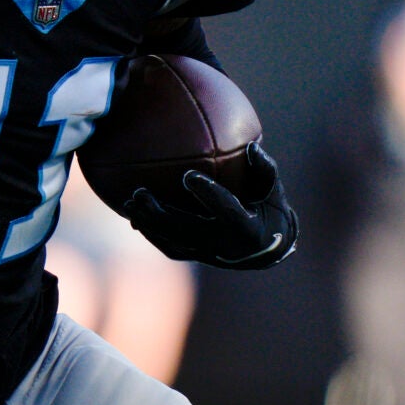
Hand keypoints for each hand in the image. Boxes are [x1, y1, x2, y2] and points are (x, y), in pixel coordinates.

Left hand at [121, 144, 296, 268]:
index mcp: (248, 228)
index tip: (189, 175)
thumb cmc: (270, 211)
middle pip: (188, 231)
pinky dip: (152, 233)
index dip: (208, 194)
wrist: (266, 249)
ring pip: (173, 241)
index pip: (226, 210)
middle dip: (161, 214)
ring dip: (149, 223)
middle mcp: (225, 245)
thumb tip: (251, 148)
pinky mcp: (197, 256)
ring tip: (130, 203)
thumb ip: (265, 170)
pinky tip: (135, 217)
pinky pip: (169, 247)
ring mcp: (209, 254)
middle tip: (140, 193)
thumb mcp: (274, 191)